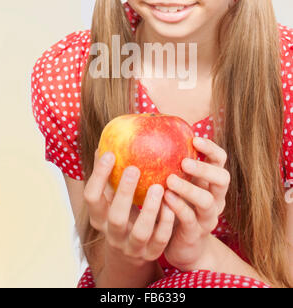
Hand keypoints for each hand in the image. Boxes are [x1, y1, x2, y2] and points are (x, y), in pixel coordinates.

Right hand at [84, 149, 174, 267]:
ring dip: (149, 209)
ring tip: (158, 187)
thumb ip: (109, 176)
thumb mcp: (110, 199)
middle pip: (115, 217)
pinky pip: (160, 240)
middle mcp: (113, 234)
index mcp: (99, 217)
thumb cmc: (120, 214)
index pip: (91, 197)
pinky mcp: (150, 254)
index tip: (110, 153)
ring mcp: (132, 247)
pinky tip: (171, 205)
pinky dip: (165, 223)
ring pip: (140, 232)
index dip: (99, 176)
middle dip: (124, 192)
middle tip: (133, 168)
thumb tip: (107, 142)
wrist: (128, 254)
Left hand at [163, 137, 230, 270]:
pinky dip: (179, 207)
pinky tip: (165, 199)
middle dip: (205, 168)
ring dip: (189, 188)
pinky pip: (190, 219)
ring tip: (170, 180)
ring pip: (207, 201)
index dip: (211, 149)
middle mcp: (215, 198)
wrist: (183, 246)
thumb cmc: (179, 206)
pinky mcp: (195, 233)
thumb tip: (156, 132)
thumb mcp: (181, 183)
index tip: (195, 139)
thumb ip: (175, 165)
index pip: (220, 160)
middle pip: (222, 179)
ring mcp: (207, 217)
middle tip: (184, 162)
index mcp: (212, 182)